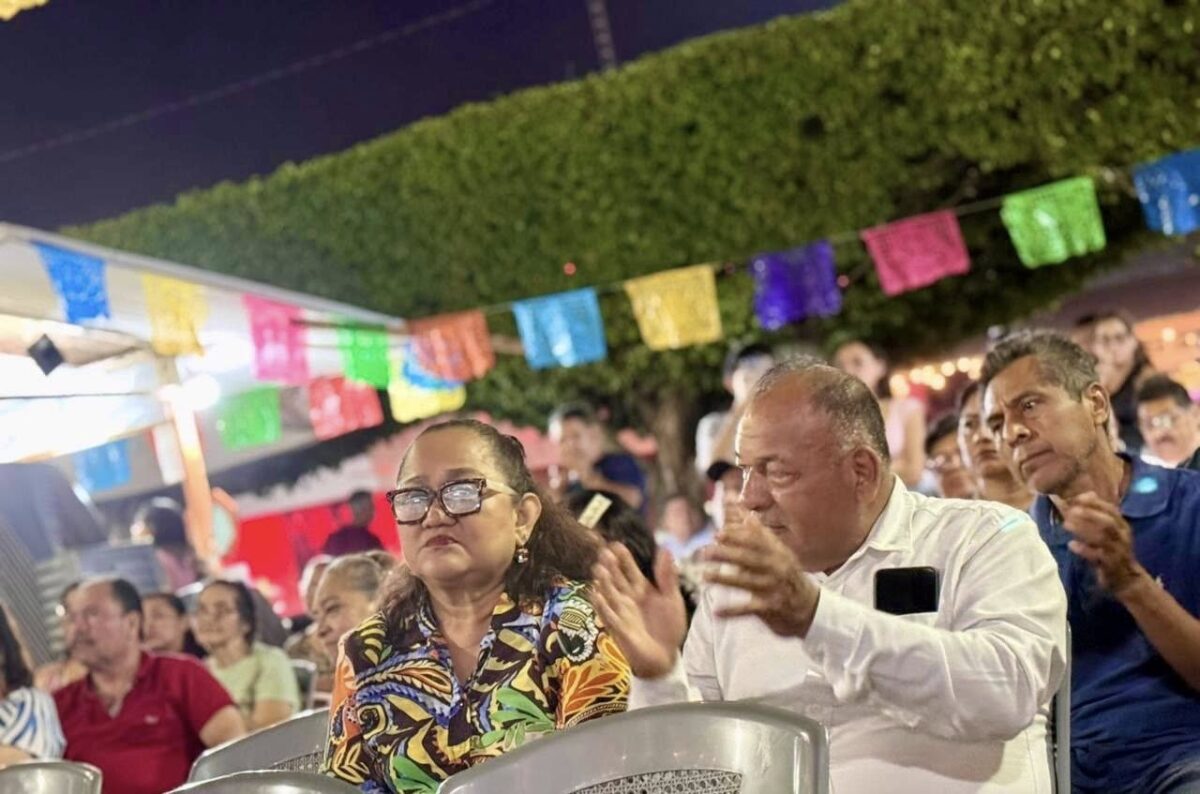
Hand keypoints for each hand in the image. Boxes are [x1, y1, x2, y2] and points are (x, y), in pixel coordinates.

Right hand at [592, 543, 686, 678]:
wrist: (666, 657)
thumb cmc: (668, 627)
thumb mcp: (672, 599)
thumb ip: (667, 576)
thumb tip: (666, 549)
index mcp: (641, 588)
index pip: (629, 569)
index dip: (623, 558)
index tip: (616, 544)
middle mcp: (627, 598)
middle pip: (616, 579)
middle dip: (610, 566)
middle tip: (604, 553)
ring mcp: (621, 612)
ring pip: (609, 594)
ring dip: (603, 583)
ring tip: (599, 570)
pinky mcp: (619, 629)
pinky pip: (608, 616)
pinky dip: (602, 605)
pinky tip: (596, 594)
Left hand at [702, 515, 819, 637]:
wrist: (811, 607)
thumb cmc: (788, 576)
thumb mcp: (779, 553)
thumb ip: (760, 535)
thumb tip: (747, 514)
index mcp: (777, 553)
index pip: (756, 541)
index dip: (737, 537)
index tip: (718, 534)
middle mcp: (777, 569)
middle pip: (749, 559)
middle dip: (727, 554)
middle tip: (706, 552)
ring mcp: (774, 588)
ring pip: (747, 582)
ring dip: (724, 579)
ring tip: (704, 576)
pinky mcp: (771, 608)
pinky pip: (749, 609)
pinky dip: (733, 611)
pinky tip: (716, 612)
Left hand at [1062, 491, 1148, 594]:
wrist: (1126, 578)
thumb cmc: (1112, 550)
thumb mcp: (1108, 531)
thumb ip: (1097, 514)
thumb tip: (1086, 493)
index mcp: (1122, 525)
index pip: (1112, 510)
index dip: (1095, 503)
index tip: (1078, 498)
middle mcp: (1122, 536)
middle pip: (1108, 522)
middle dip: (1089, 515)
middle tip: (1070, 511)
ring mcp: (1118, 551)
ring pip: (1102, 538)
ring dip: (1083, 530)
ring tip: (1066, 524)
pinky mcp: (1111, 565)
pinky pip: (1098, 556)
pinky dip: (1084, 549)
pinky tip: (1071, 544)